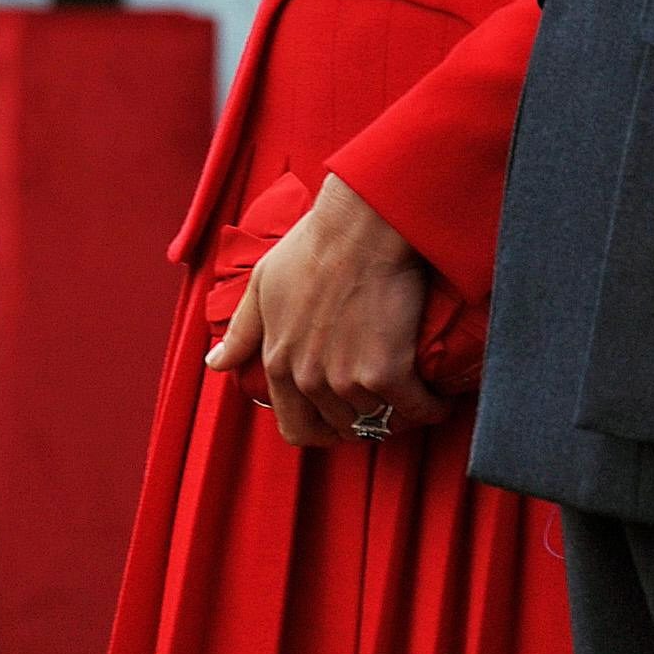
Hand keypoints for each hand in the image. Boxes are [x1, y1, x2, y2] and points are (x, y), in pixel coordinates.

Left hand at [204, 174, 449, 450]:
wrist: (361, 224)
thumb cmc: (314, 244)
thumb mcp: (263, 283)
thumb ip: (241, 331)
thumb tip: (215, 364)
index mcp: (277, 362)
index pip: (296, 429)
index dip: (323, 429)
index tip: (343, 416)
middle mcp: (308, 379)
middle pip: (342, 429)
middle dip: (363, 420)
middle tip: (384, 402)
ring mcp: (347, 379)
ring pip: (379, 420)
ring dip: (398, 414)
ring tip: (414, 395)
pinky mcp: (388, 372)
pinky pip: (416, 409)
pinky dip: (431, 407)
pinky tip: (438, 399)